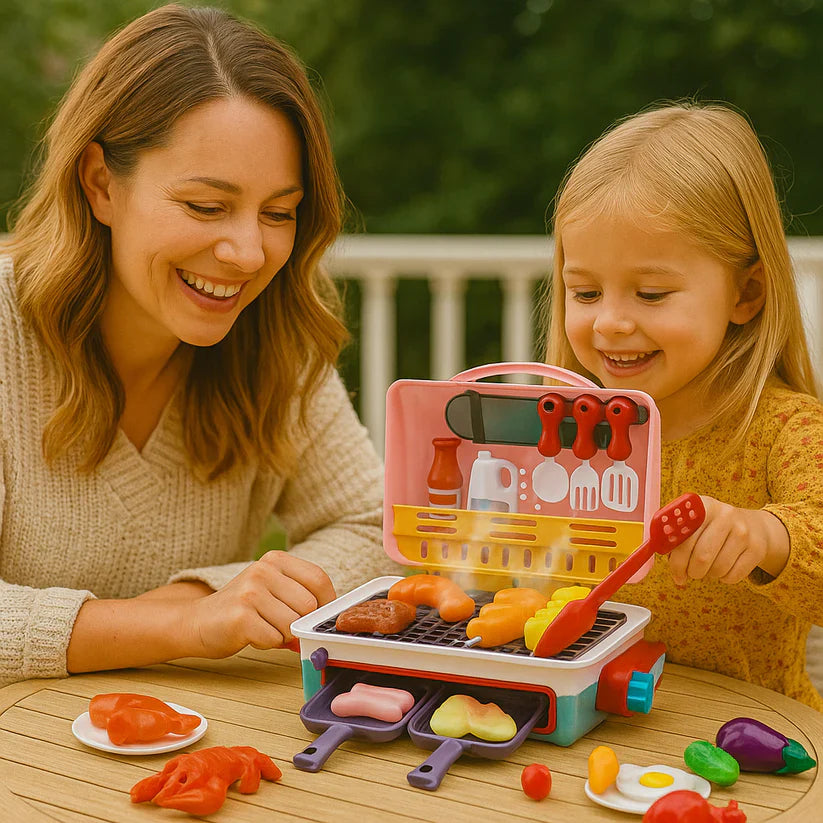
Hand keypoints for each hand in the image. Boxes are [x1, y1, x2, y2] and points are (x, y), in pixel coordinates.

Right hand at [183, 551, 335, 657]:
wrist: (196, 622)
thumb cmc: (242, 610)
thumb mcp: (272, 591)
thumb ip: (300, 598)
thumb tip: (327, 620)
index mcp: (275, 560)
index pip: (318, 578)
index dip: (326, 603)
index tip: (318, 617)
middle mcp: (263, 570)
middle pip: (309, 604)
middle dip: (300, 623)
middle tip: (281, 626)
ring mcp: (251, 592)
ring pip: (292, 624)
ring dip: (282, 635)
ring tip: (262, 627)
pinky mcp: (241, 616)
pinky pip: (274, 639)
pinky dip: (267, 643)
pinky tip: (251, 635)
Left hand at [666, 496, 788, 584]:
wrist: (755, 527)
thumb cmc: (713, 527)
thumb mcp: (695, 522)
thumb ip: (675, 533)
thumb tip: (656, 550)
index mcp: (703, 506)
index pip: (683, 538)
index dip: (675, 559)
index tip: (674, 570)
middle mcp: (725, 515)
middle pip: (701, 557)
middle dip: (690, 572)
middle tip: (687, 575)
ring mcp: (743, 532)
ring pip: (717, 569)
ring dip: (707, 575)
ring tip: (706, 568)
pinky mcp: (757, 549)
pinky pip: (732, 576)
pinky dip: (724, 578)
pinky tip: (723, 568)